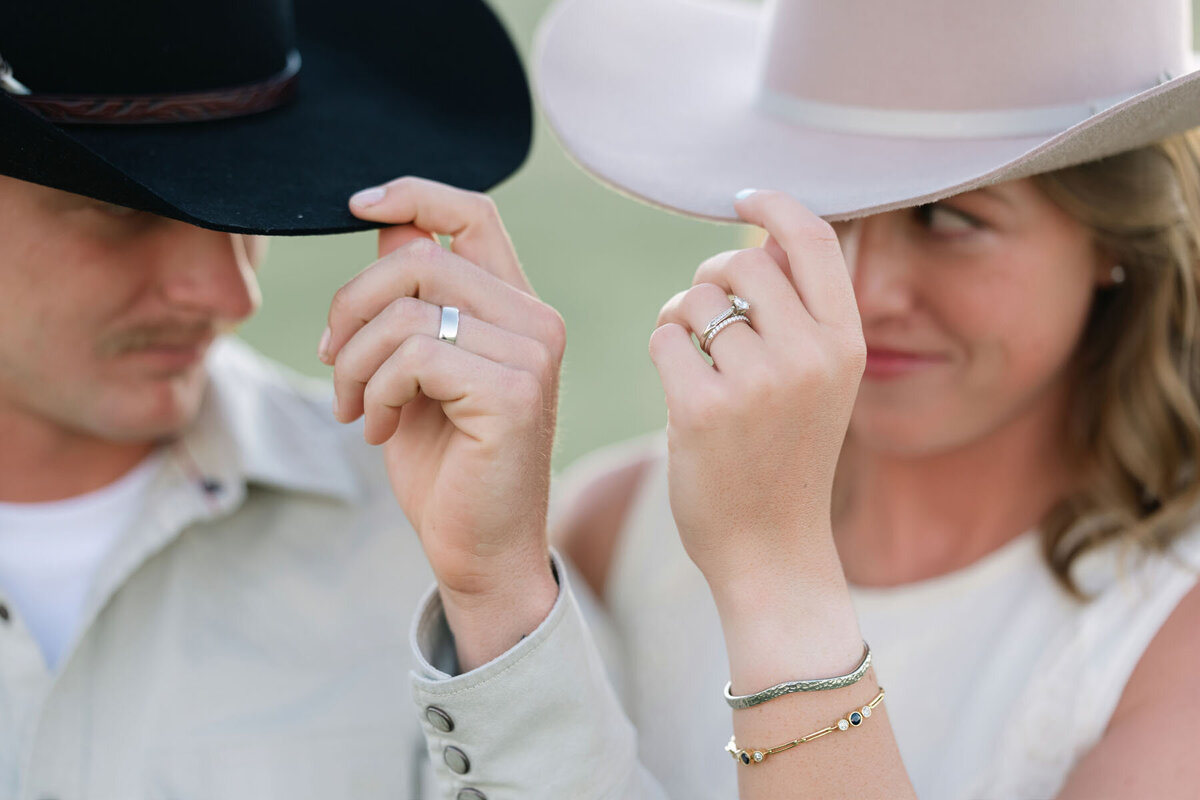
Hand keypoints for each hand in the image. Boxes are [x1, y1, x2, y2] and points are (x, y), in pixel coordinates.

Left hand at [322, 177, 562, 667]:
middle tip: (333, 364)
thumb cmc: (447, 464)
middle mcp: (535, 321)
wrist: (479, 550)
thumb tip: (386, 226)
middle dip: (350, 307)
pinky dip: (377, 390)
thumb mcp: (414, 370)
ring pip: (408, 308)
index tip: (356, 207)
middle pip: (417, 258)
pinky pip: (414, 356)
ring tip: (355, 407)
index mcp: (516, 308)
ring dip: (355, 360)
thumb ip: (411, 300)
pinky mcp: (514, 392)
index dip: (412, 194)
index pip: (473, 213)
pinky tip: (380, 427)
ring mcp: (532, 354)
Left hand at [648, 190, 865, 613]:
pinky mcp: (703, 409)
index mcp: (846, 343)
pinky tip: (678, 387)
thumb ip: (797, 313)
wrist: (772, 551)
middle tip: (703, 314)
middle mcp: (810, 355)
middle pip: (739, 261)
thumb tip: (758, 237)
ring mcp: (758, 383)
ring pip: (694, 298)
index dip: (776, 205)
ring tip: (692, 360)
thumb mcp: (818, 384)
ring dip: (680, 319)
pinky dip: (662, 353)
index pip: (814, 239)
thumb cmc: (786, 459)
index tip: (745, 195)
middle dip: (709, 276)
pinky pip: (663, 338)